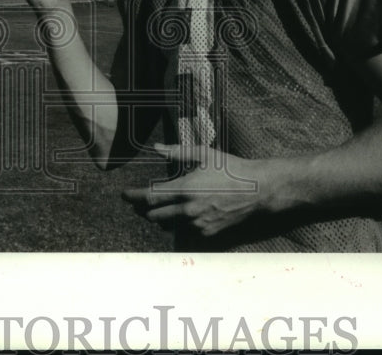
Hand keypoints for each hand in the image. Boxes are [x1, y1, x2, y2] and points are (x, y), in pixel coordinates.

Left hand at [121, 144, 270, 237]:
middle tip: (140, 201)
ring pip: (167, 226)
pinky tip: (185, 213)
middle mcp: (188, 210)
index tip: (124, 194)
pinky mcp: (207, 233)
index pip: (149, 197)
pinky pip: (185, 232)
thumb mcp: (204, 154)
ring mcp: (197, 224)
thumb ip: (177, 152)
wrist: (257, 190)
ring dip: (161, 217)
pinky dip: (180, 224)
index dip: (133, 197)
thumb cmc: (230, 168)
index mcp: (184, 189)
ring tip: (161, 206)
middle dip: (144, 208)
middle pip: (153, 215)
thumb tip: (157, 148)